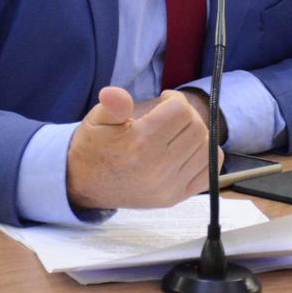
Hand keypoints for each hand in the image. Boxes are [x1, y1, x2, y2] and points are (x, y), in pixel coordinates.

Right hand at [66, 87, 220, 210]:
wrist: (83, 184)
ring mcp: (168, 186)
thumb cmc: (93, 147)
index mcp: (140, 143)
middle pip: (196, 128)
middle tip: (171, 115)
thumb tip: (114, 94)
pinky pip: (208, 173)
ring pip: (205, 148)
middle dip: (187, 115)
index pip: (180, 111)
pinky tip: (189, 149)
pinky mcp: (173, 198)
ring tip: (178, 132)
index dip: (175, 99)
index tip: (164, 100)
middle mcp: (157, 167)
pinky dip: (206, 157)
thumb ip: (111, 105)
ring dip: (197, 134)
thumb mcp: (96, 120)